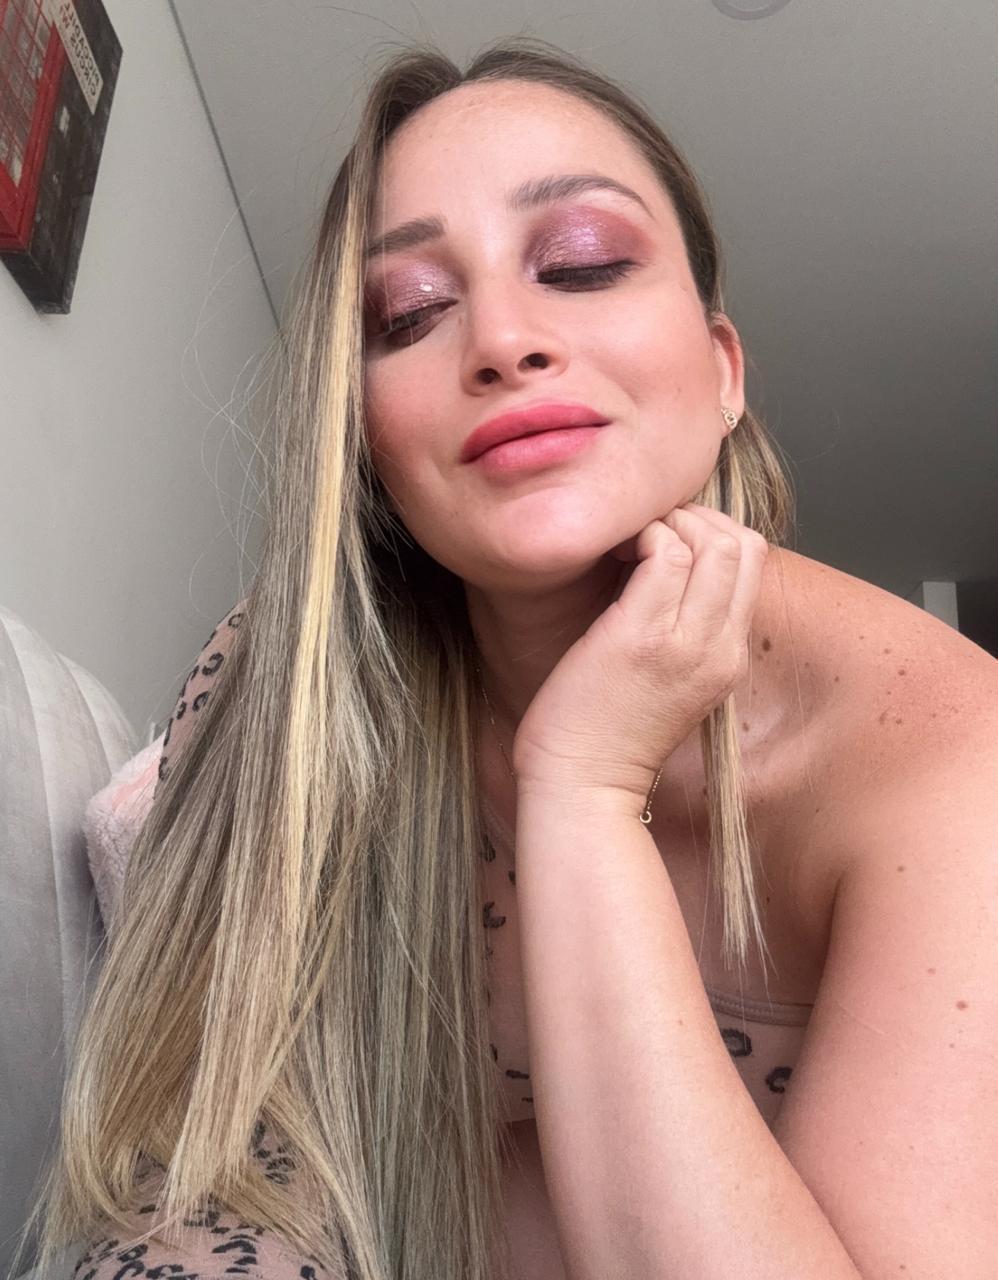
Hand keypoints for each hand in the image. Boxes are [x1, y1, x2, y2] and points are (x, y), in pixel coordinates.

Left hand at [511, 504, 770, 807]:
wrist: (582, 786)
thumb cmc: (607, 731)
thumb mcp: (669, 682)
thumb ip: (684, 633)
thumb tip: (668, 569)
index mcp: (729, 657)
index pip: (753, 562)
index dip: (712, 533)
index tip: (666, 543)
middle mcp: (720, 648)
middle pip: (744, 543)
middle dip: (695, 517)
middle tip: (649, 532)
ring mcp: (687, 643)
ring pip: (714, 542)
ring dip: (668, 522)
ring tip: (630, 543)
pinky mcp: (642, 637)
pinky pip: (665, 553)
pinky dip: (643, 536)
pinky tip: (615, 556)